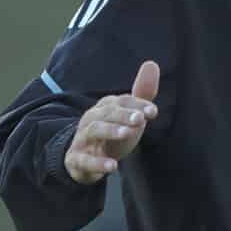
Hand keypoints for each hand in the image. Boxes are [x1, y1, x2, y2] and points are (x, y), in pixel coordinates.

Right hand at [63, 61, 159, 183]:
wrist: (84, 161)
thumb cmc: (111, 134)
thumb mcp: (128, 116)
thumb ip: (141, 95)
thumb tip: (152, 63)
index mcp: (105, 108)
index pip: (121, 102)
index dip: (137, 105)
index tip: (153, 112)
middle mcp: (91, 119)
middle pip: (106, 113)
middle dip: (123, 115)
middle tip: (140, 120)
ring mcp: (82, 139)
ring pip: (93, 131)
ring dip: (110, 131)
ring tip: (127, 134)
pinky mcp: (76, 159)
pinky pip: (85, 160)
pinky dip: (98, 163)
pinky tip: (113, 167)